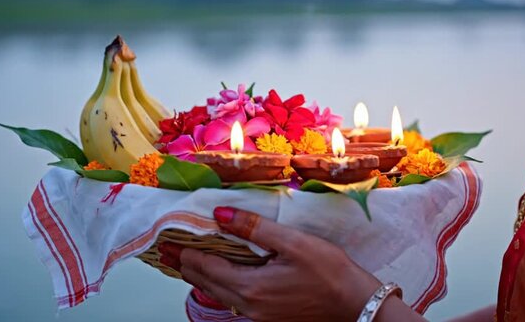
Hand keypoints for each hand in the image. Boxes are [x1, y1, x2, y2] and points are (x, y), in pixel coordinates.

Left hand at [158, 207, 420, 321]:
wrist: (357, 306)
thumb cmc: (330, 272)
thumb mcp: (293, 243)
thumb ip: (253, 228)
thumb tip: (219, 214)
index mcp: (251, 287)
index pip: (205, 267)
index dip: (185, 252)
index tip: (168, 240)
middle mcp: (248, 306)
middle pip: (204, 284)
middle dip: (185, 265)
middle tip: (167, 250)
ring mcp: (257, 315)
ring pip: (218, 293)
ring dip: (200, 276)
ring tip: (186, 260)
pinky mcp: (267, 318)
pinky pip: (233, 299)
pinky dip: (219, 284)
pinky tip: (220, 274)